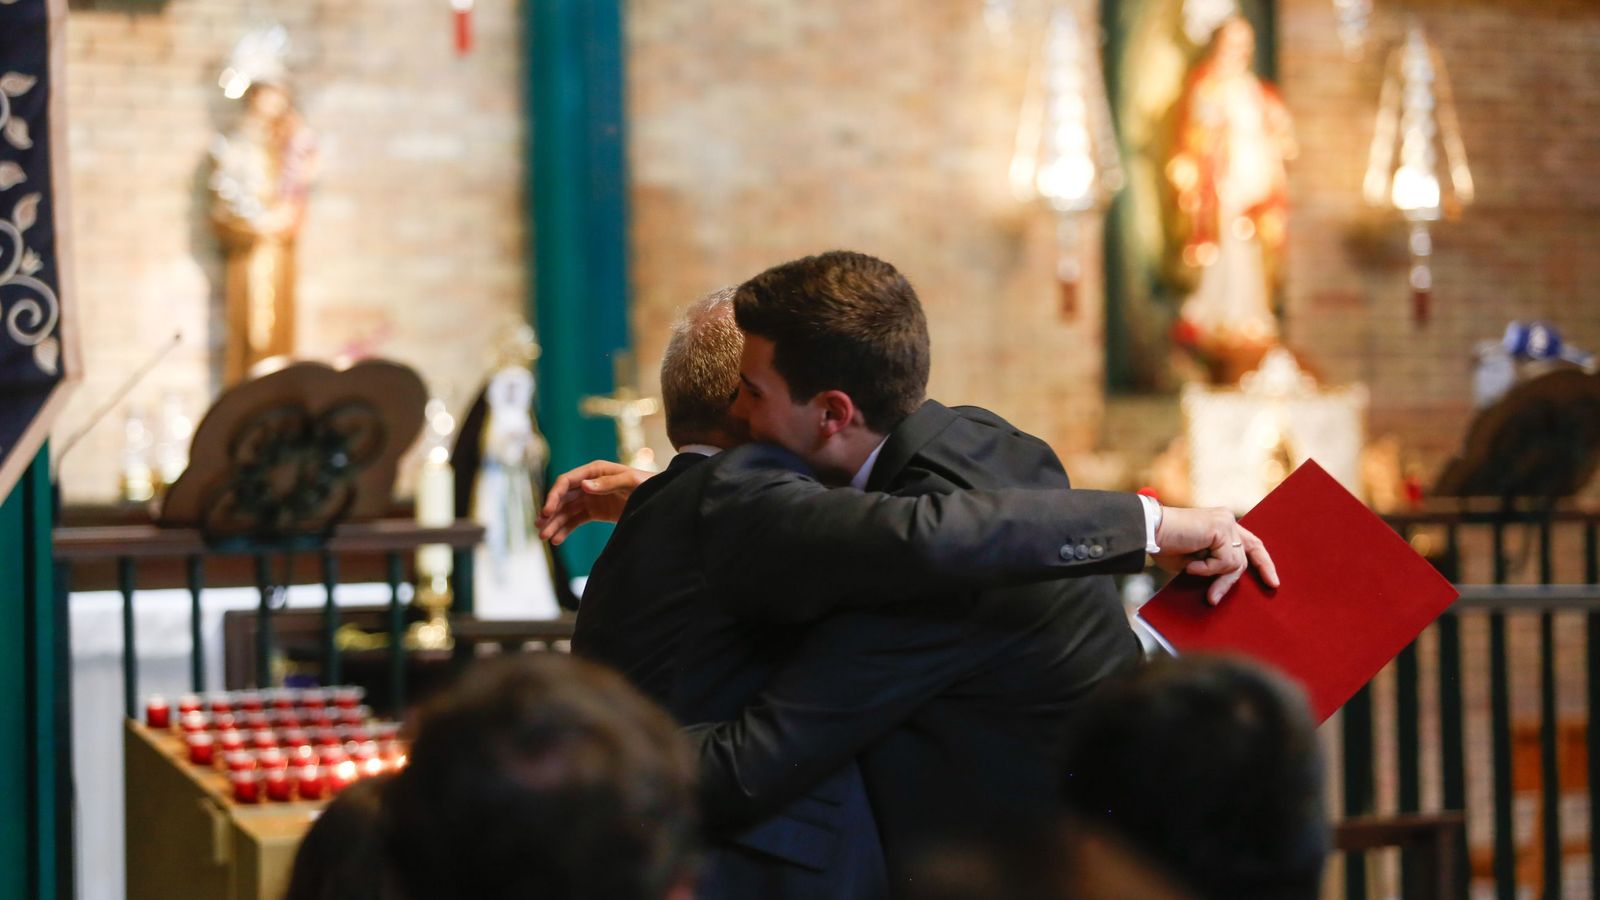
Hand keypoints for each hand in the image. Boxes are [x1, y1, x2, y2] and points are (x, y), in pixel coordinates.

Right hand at [536, 460, 652, 544]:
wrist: (658, 498)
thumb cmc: (647, 485)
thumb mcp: (631, 482)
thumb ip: (608, 483)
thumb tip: (584, 486)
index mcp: (594, 471)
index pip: (566, 482)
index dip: (554, 496)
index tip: (547, 512)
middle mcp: (588, 483)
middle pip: (562, 498)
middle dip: (550, 513)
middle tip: (540, 529)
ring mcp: (590, 498)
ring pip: (566, 511)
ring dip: (554, 523)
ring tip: (545, 538)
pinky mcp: (595, 511)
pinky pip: (576, 520)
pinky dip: (565, 529)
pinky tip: (557, 539)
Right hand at [1152, 506, 1279, 605]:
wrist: (1149, 532)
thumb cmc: (1165, 546)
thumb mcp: (1195, 562)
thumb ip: (1213, 567)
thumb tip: (1224, 586)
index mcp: (1221, 525)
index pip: (1250, 543)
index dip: (1262, 562)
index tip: (1271, 581)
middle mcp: (1227, 520)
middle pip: (1248, 553)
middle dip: (1253, 573)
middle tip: (1254, 589)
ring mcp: (1226, 523)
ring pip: (1236, 562)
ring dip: (1217, 578)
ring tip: (1192, 574)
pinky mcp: (1221, 529)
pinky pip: (1224, 561)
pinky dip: (1206, 569)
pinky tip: (1190, 565)